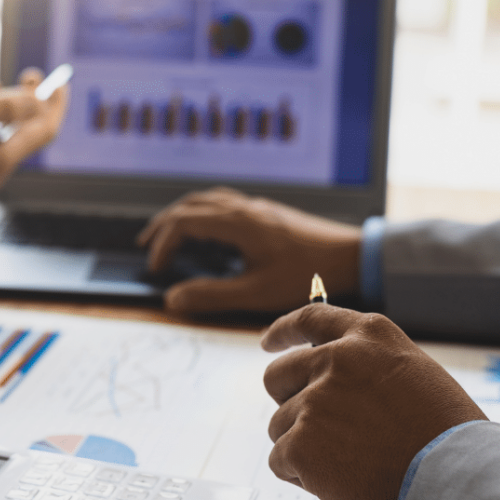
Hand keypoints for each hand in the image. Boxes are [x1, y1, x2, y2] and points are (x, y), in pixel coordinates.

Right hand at [0, 68, 68, 197]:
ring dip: (6, 115)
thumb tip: (37, 102)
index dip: (55, 104)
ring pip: (3, 142)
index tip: (60, 82)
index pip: (44, 131)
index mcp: (0, 161)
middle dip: (31, 105)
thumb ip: (5, 107)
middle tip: (27, 76)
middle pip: (26, 137)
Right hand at [137, 187, 361, 312]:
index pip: (183, 223)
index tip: (157, 270)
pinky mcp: (270, 214)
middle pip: (191, 205)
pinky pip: (226, 203)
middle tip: (147, 245)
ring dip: (184, 214)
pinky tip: (210, 230)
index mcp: (238, 223)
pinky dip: (205, 212)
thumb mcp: (256, 292)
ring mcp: (258, 208)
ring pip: (209, 200)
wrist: (353, 256)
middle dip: (164, 224)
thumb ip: (212, 296)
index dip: (163, 245)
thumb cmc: (308, 275)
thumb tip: (173, 299)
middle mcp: (245, 208)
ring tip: (170, 233)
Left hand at [261, 303, 487, 499]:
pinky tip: (340, 485)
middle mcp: (336, 360)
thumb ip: (370, 374)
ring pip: (280, 424)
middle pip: (279, 374)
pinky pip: (281, 460)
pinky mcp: (300, 444)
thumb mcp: (416, 379)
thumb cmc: (450, 441)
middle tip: (304, 425)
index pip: (310, 319)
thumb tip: (329, 393)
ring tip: (348, 467)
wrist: (459, 482)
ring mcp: (314, 401)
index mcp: (370, 337)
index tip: (269, 342)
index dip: (284, 332)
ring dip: (302, 446)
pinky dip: (303, 477)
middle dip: (286, 399)